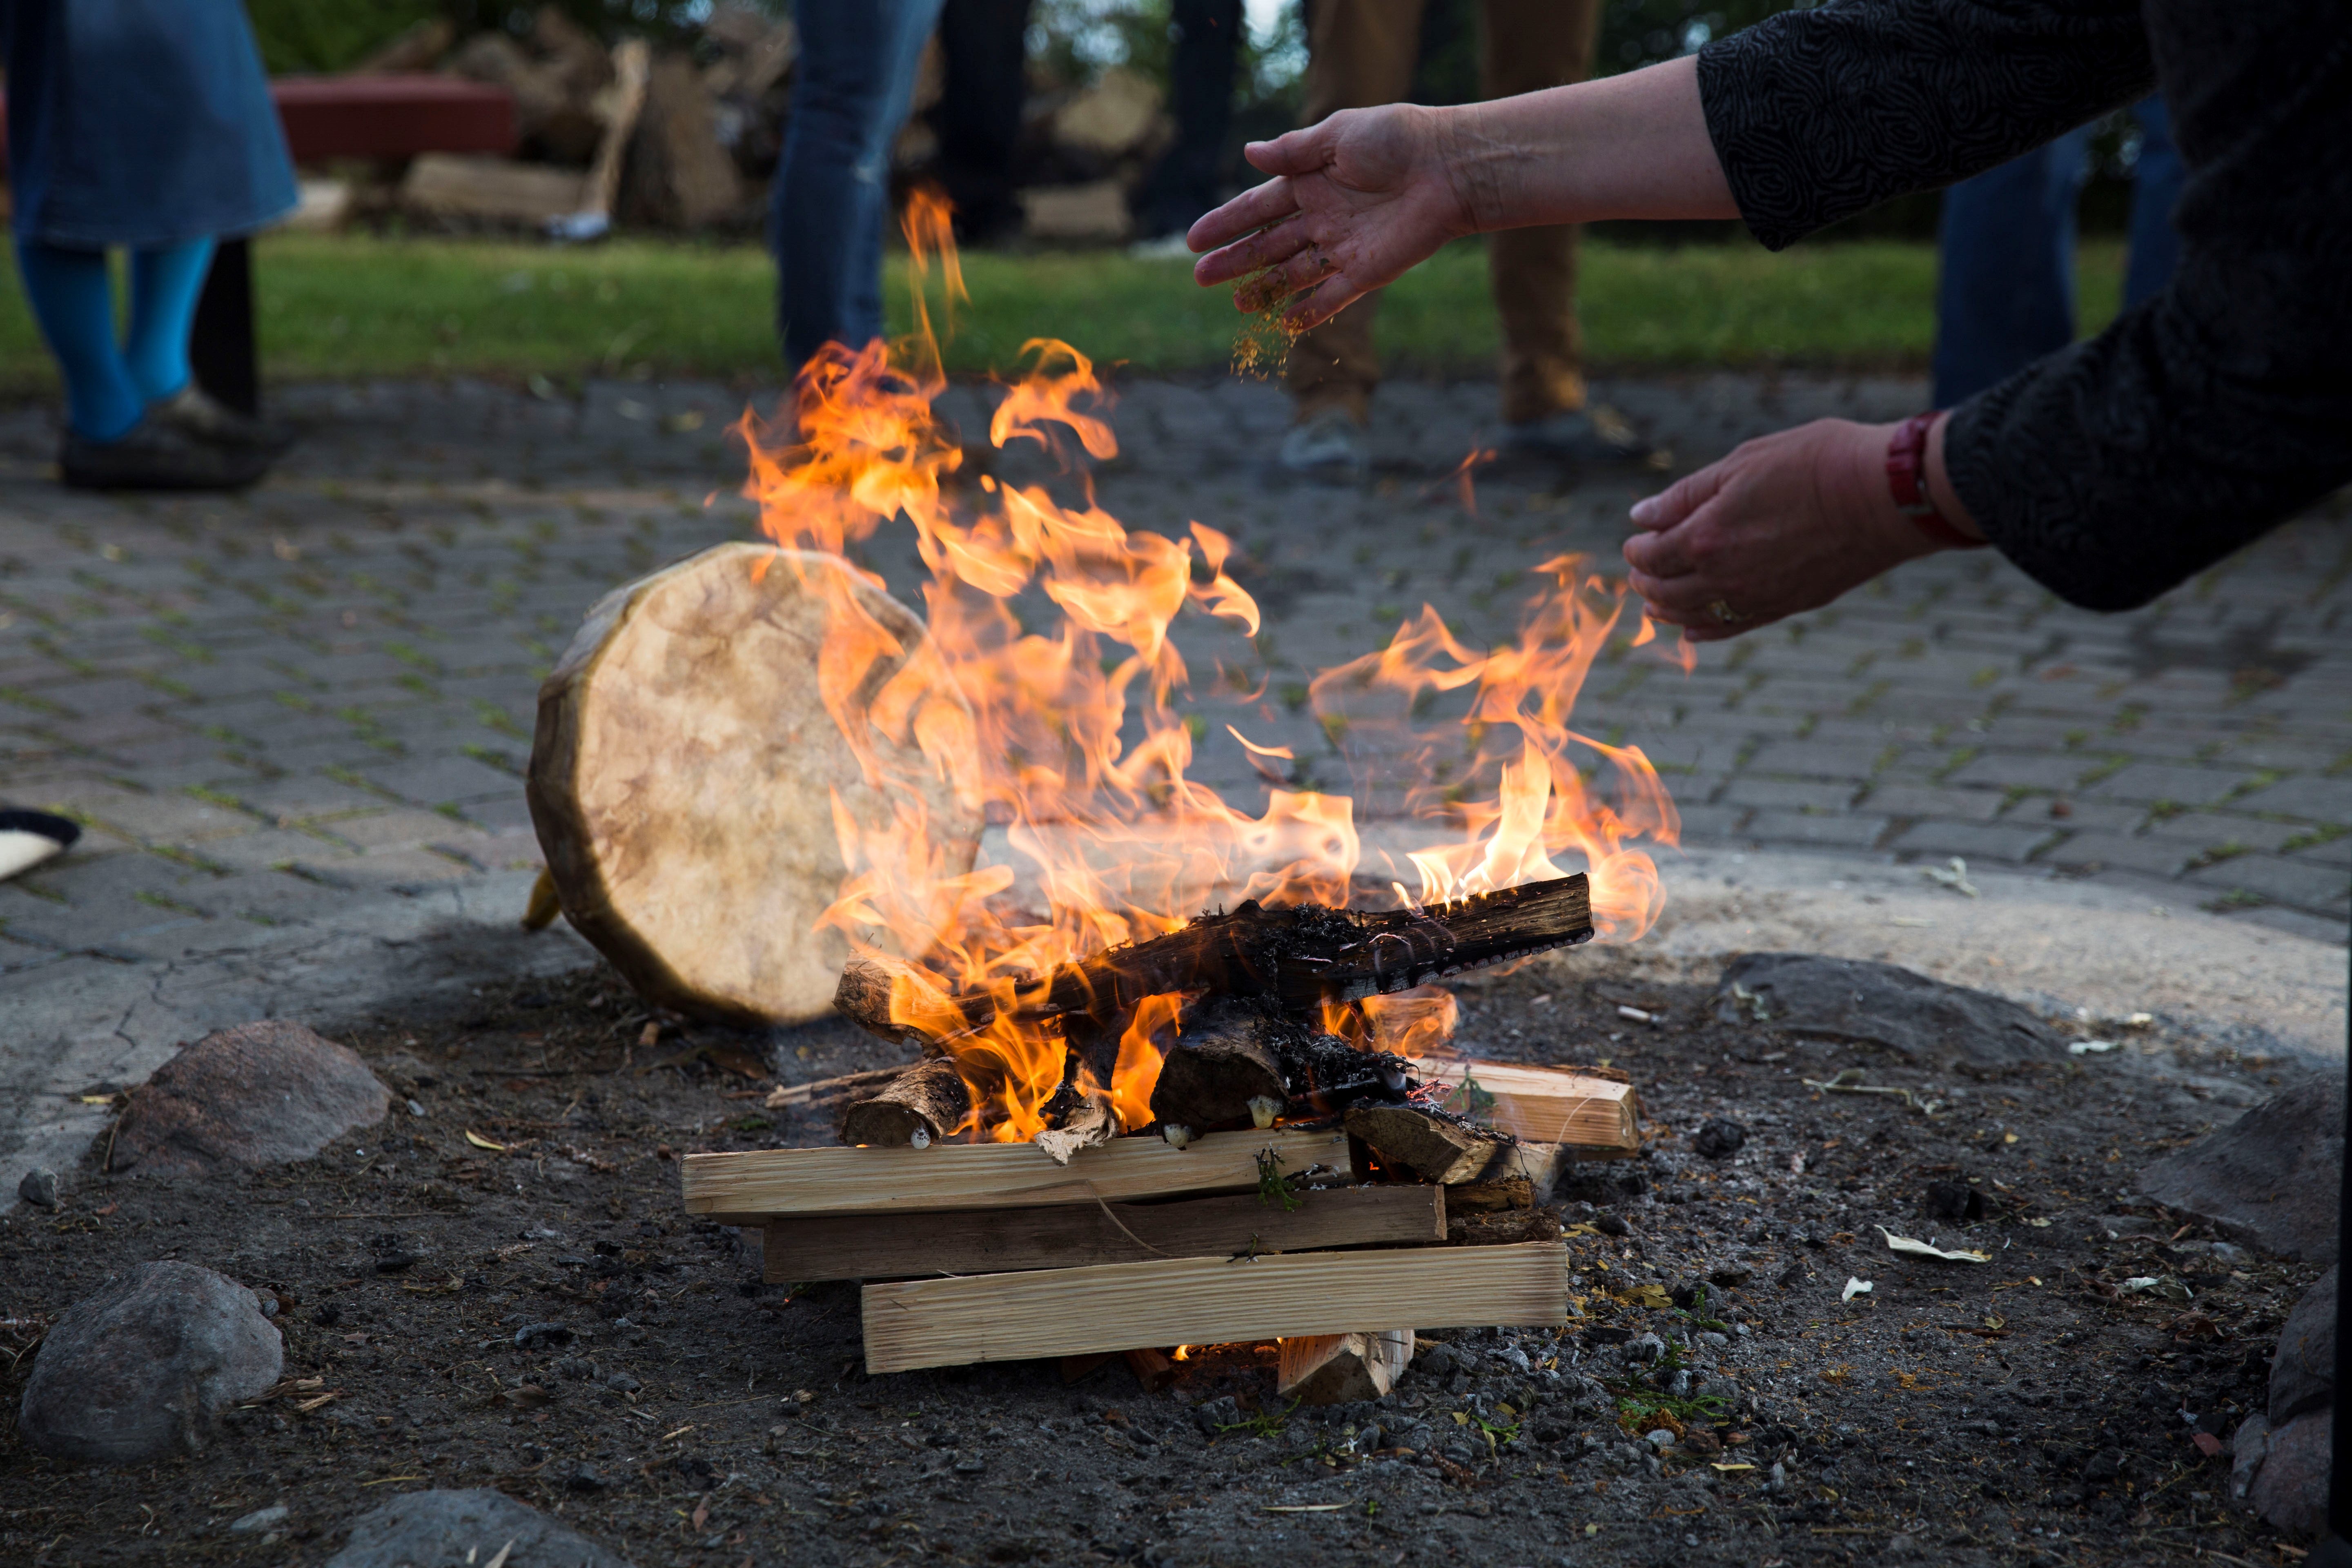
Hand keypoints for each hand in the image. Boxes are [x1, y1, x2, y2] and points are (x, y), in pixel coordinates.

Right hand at [1188, 104, 1475, 330]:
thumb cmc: (1398, 139)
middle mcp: (1322, 217)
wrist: (1449, 167)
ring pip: (1293, 274)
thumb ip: (1294, 151)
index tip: (1194, 240)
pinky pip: (1332, 297)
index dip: (1226, 223)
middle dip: (1234, 261)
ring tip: (1235, 302)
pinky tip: (1284, 324)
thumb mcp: (1338, 134)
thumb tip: (1248, 154)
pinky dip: (1310, 313)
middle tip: (1200, 277)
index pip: (1258, 207)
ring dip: (1263, 288)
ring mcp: (1343, 247)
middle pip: (1268, 244)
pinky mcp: (1367, 271)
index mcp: (1311, 182)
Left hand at [1623, 419, 1968, 640]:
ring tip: (1655, 603)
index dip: (1637, 549)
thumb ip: (1686, 495)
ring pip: (1693, 616)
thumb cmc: (1817, 464)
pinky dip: (1705, 630)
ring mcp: (1755, 597)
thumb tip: (1641, 517)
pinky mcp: (1785, 606)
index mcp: (1705, 536)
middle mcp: (1723, 576)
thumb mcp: (1742, 462)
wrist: (1883, 496)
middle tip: (1640, 571)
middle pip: (1665, 590)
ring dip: (1667, 609)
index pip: (1650, 555)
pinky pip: (1732, 628)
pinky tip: (1693, 629)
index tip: (1636, 540)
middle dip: (1646, 580)